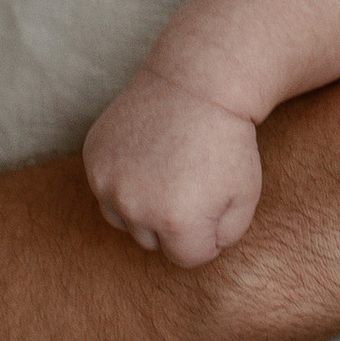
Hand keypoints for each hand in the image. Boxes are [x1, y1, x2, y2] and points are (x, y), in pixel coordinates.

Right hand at [86, 71, 260, 268]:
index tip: (216, 202)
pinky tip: (148, 156)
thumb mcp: (246, 195)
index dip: (208, 234)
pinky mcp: (93, 158)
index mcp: (177, 221)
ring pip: (125, 220)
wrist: (198, 82)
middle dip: (175, 221)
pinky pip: (106, 190)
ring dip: (144, 206)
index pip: (188, 258)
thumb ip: (226, 236)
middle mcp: (135, 206)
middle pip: (153, 242)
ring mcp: (108, 181)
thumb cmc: (229, 141)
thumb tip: (199, 249)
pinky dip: (124, 180)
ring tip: (170, 171)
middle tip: (193, 181)